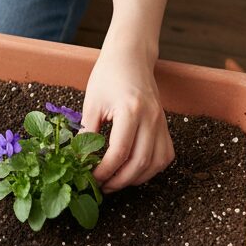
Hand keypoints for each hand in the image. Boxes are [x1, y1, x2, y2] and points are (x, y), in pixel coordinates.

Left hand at [80, 43, 174, 193]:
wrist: (130, 58)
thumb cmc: (107, 76)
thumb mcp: (92, 102)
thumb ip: (88, 132)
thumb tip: (81, 159)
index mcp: (130, 111)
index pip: (119, 152)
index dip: (104, 171)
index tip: (92, 178)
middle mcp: (151, 119)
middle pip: (140, 163)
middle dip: (120, 180)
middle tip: (103, 187)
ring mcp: (161, 122)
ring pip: (156, 163)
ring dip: (136, 178)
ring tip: (116, 182)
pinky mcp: (165, 125)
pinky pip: (165, 155)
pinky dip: (151, 169)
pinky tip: (134, 170)